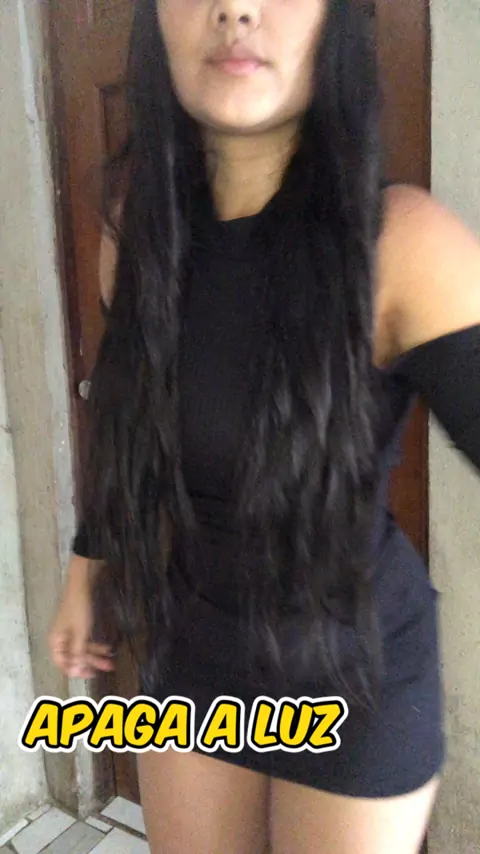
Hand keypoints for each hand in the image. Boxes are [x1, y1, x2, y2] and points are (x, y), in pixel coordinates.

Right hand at [48, 555, 115, 678]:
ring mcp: (69, 632)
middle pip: (74, 657)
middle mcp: (61, 638)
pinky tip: (107, 648)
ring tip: (111, 660)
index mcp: (56, 641)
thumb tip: (75, 672)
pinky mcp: (77, 625)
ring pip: (82, 649)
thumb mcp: (80, 633)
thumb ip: (77, 653)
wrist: (82, 583)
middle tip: (108, 668)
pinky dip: (95, 645)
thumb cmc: (78, 608)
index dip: (76, 671)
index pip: (62, 664)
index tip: (91, 675)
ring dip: (96, 655)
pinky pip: (85, 640)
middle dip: (91, 663)